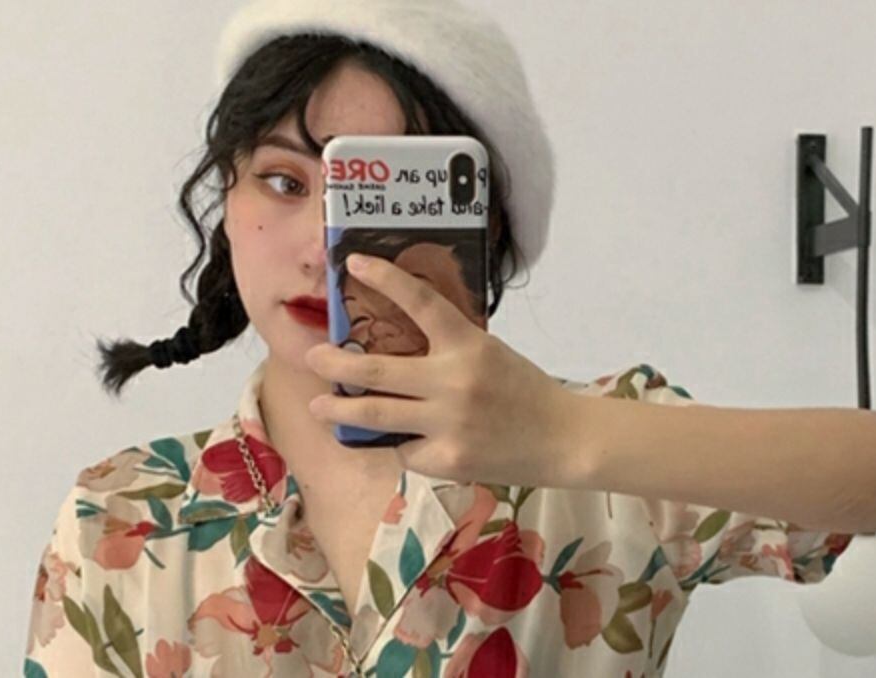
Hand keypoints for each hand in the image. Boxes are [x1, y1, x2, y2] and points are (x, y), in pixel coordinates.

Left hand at [305, 253, 586, 487]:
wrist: (563, 440)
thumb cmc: (524, 391)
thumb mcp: (490, 354)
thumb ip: (449, 349)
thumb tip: (395, 344)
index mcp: (468, 345)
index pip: (421, 302)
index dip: (385, 279)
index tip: (352, 263)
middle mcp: (453, 382)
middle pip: (377, 371)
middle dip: (335, 364)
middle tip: (312, 357)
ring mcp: (447, 424)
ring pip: (377, 416)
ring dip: (340, 410)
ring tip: (319, 406)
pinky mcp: (447, 459)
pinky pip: (405, 450)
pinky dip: (402, 444)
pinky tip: (410, 442)